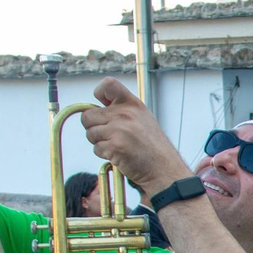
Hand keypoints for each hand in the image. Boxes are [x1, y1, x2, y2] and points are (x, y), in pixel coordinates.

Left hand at [80, 79, 189, 194]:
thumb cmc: (152, 147)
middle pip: (88, 116)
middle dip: (94, 127)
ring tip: (117, 146)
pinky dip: (104, 154)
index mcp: (132, 104)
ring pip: (90, 133)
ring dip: (99, 143)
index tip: (101, 105)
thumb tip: (93, 110)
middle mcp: (124, 114)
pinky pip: (96, 148)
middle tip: (110, 136)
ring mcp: (119, 129)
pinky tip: (119, 155)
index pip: (108, 84)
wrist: (163, 168)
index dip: (98, 93)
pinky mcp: (114, 146)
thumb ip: (121, 110)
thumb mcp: (142, 118)